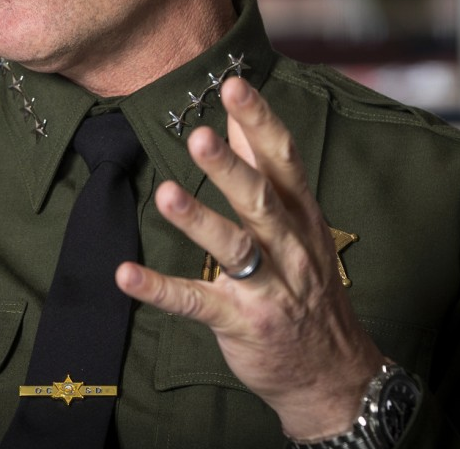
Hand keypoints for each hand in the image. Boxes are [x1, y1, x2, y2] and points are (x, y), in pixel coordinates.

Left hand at [115, 78, 383, 439]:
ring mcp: (268, 288)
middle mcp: (290, 248)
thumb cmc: (309, 288)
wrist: (333, 374)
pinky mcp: (242, 323)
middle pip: (261, 200)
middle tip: (198, 135)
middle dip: (230, 167)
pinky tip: (126, 274)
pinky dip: (161, 290)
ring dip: (199, 221)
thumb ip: (268, 172)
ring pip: (234, 249)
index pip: (283, 161)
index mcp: (302, 217)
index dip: (259, 122)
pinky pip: (198, 303)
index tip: (233, 85)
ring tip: (167, 194)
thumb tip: (238, 118)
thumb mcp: (301, 226)